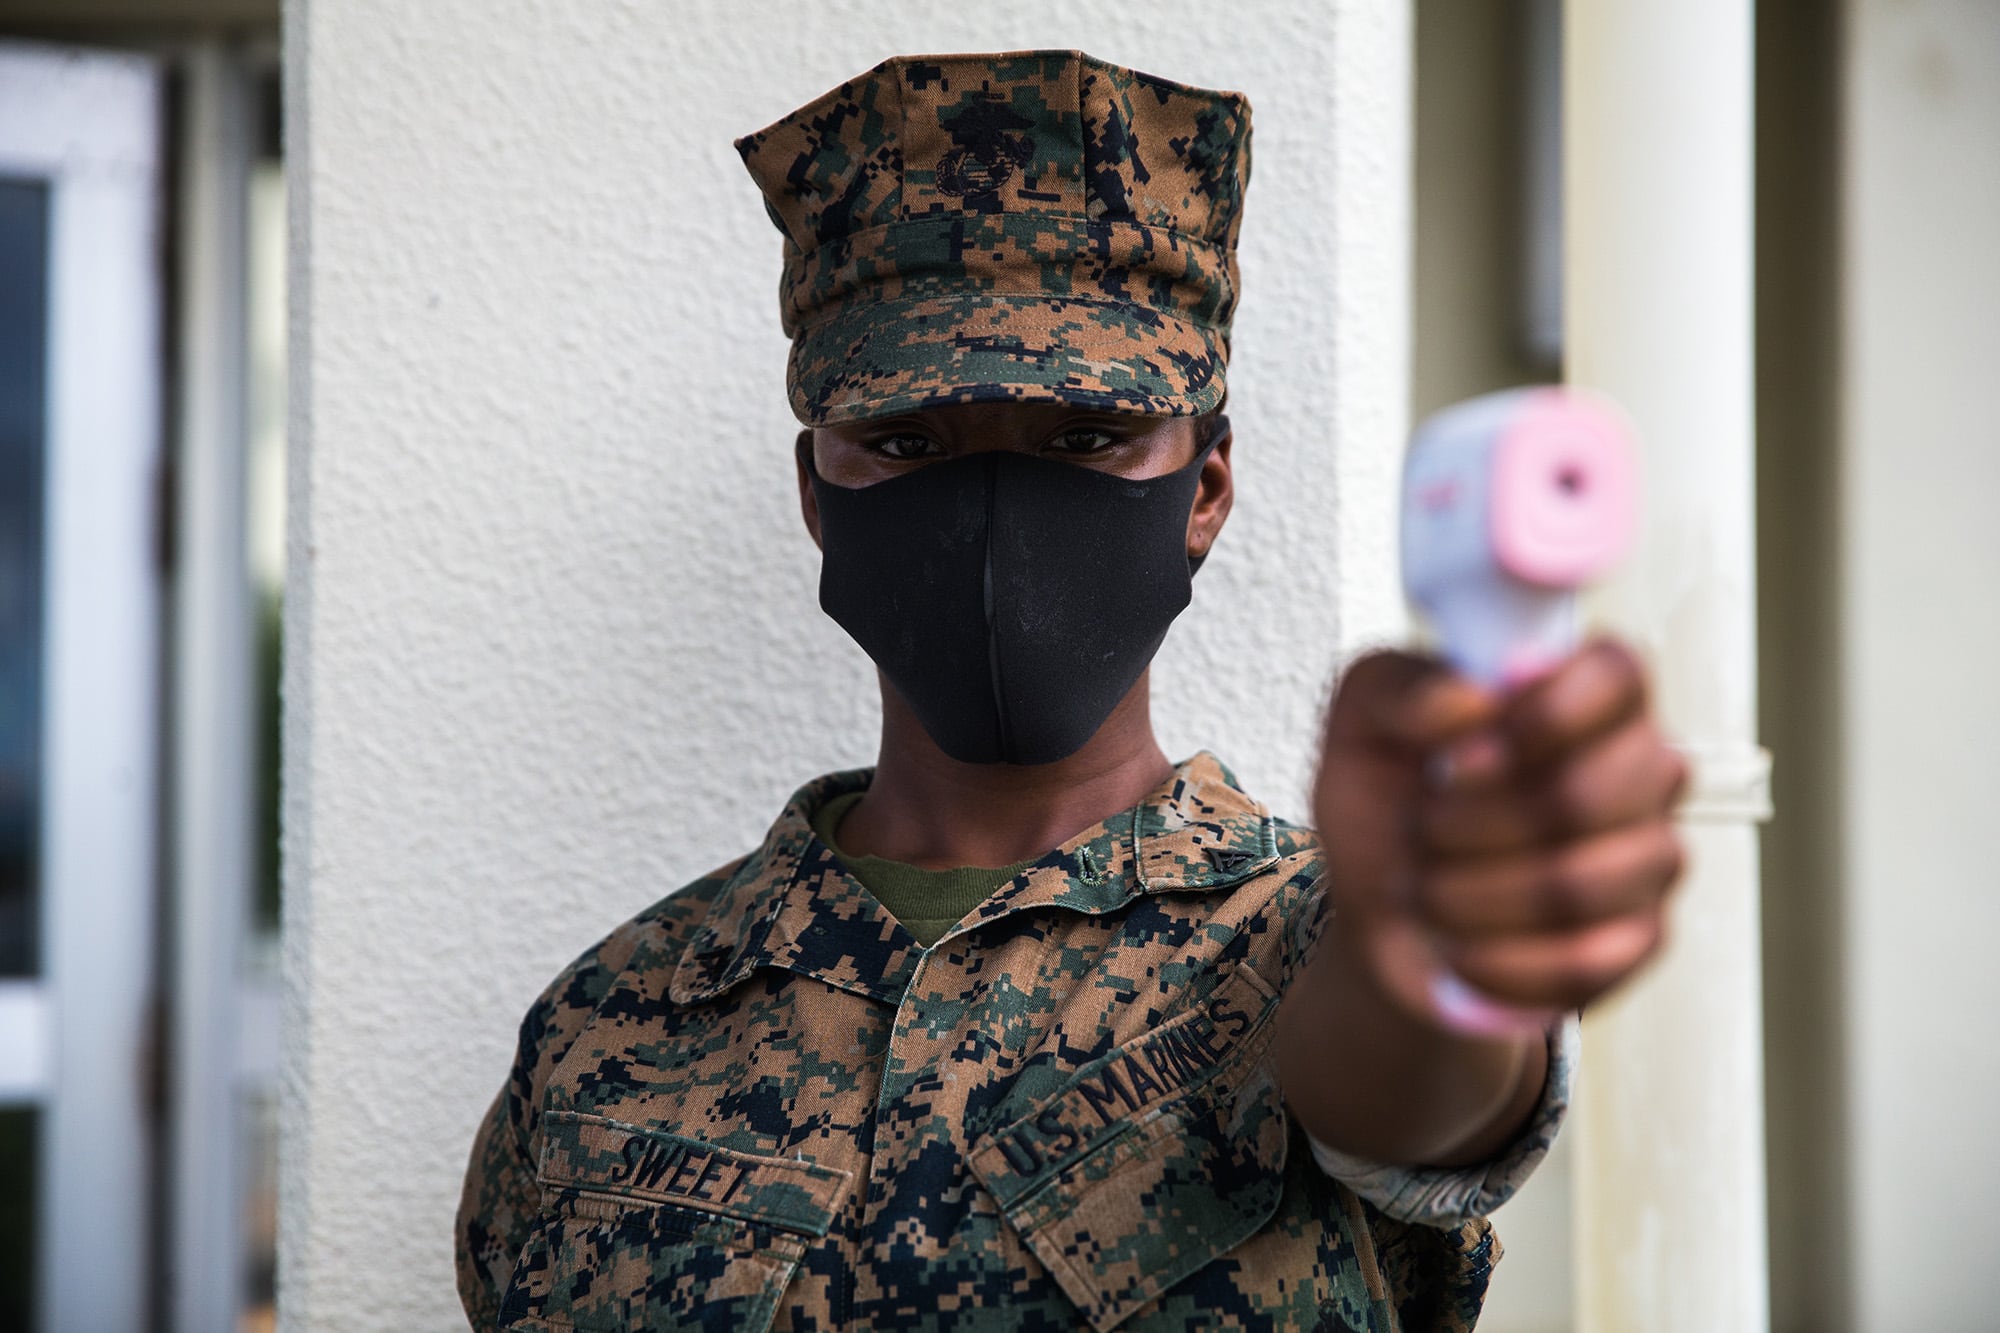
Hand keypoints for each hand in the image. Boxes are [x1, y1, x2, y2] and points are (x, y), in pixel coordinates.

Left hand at [1311, 640, 1687, 1029]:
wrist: (1378, 910)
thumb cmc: (1387, 800)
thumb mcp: (1361, 726)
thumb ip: (1401, 690)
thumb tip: (1475, 698)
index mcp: (1582, 695)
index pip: (1618, 674)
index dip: (1543, 713)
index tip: (1464, 751)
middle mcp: (1637, 769)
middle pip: (1589, 792)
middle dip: (1473, 822)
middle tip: (1422, 827)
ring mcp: (1648, 856)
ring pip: (1580, 885)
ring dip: (1472, 896)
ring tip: (1428, 890)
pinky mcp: (1637, 941)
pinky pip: (1584, 963)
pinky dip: (1496, 962)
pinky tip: (1457, 948)